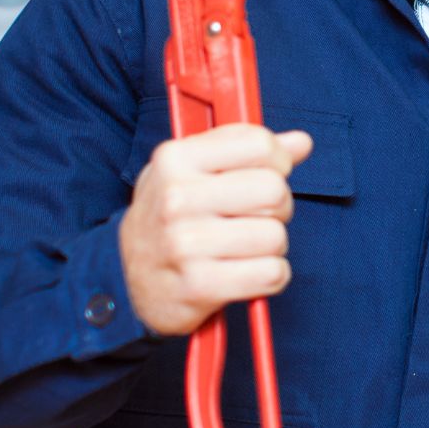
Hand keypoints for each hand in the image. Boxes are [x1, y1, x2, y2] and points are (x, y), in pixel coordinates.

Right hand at [119, 123, 312, 336]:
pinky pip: (272, 273)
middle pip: (274, 191)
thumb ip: (247, 149)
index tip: (268, 173)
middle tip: (255, 216)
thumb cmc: (171, 215)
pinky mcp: (198, 286)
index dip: (277, 161)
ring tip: (245, 246)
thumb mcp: (194, 169)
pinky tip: (247, 271)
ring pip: (275, 235)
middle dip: (278, 206)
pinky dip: (271, 275)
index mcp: (176, 159)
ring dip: (272, 245)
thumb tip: (301, 142)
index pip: (259, 144)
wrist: (127, 277)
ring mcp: (185, 244)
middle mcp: (176, 198)